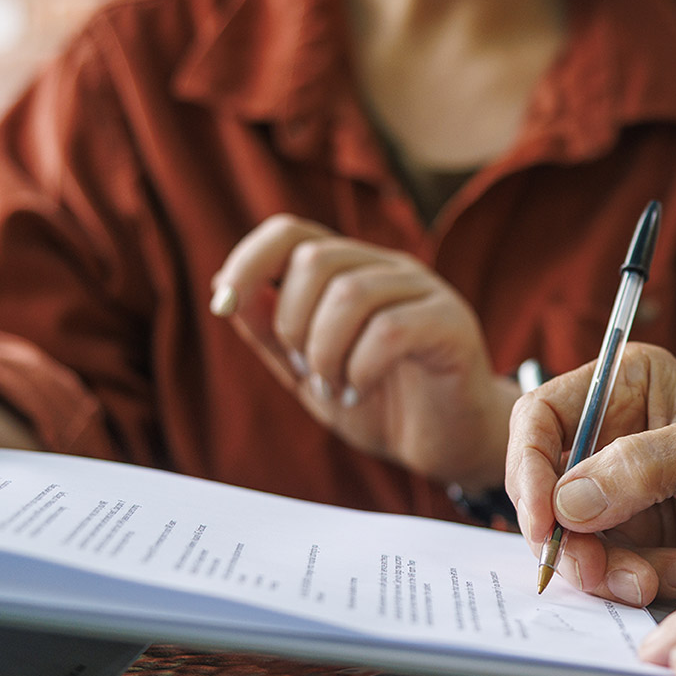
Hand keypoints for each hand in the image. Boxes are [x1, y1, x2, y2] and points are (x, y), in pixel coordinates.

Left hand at [213, 215, 513, 489]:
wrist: (447, 444)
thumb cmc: (381, 403)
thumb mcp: (307, 371)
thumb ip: (270, 333)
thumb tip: (225, 288)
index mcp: (351, 270)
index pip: (292, 231)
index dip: (248, 260)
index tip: (223, 304)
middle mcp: (388, 268)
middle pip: (316, 260)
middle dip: (292, 324)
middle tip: (309, 370)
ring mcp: (425, 291)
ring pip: (351, 293)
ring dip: (325, 352)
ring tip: (336, 385)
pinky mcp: (452, 324)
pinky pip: (390, 330)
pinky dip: (359, 368)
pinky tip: (361, 388)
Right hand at [506, 344, 675, 605]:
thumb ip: (641, 467)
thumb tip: (566, 501)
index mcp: (625, 389)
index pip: (540, 419)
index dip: (525, 468)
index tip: (542, 523)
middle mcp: (614, 439)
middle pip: (546, 490)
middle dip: (573, 539)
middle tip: (604, 572)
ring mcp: (624, 495)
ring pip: (574, 540)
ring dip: (612, 569)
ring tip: (667, 577)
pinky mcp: (641, 542)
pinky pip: (608, 570)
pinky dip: (638, 582)